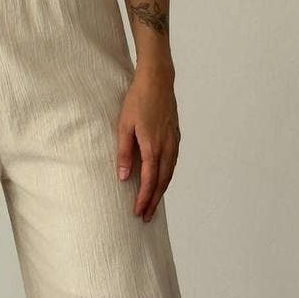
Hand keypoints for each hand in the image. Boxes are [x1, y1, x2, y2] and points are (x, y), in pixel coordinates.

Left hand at [116, 64, 180, 221]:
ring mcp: (174, 142)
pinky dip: (167, 177)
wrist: (158, 80)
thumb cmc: (138, 100)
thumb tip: (123, 176)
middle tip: (146, 217)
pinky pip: (172, 163)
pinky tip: (161, 181)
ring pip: (169, 174)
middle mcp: (167, 147)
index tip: (138, 212)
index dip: (143, 198)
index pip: (148, 180)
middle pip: (162, 182)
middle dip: (153, 201)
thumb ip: (124, 153)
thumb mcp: (124, 126)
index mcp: (153, 146)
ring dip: (161, 191)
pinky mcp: (176, 137)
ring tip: (153, 204)